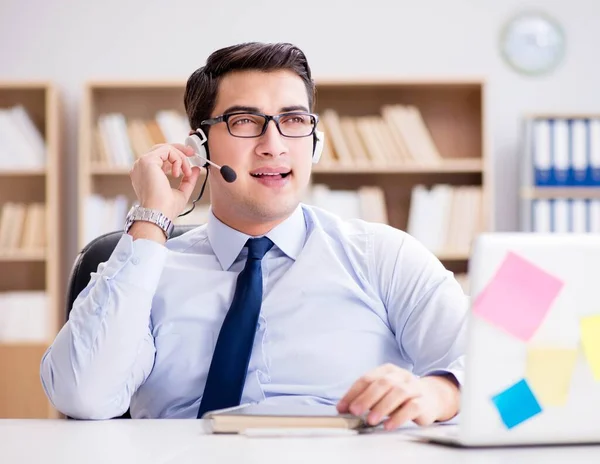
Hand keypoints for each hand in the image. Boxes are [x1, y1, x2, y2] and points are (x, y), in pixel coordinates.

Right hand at [129, 143, 202, 219]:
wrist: (158, 214)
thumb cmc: (165, 209)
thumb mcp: (181, 192)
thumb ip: (188, 180)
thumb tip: (195, 169)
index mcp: (146, 174)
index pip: (160, 157)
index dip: (176, 155)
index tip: (190, 157)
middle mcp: (141, 167)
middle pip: (162, 149)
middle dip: (180, 150)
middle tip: (193, 154)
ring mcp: (142, 163)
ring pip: (166, 148)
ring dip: (181, 158)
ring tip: (186, 172)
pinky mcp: (147, 161)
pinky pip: (167, 150)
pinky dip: (178, 159)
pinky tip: (179, 173)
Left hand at [336, 364, 458, 429]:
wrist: (432, 397)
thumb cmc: (401, 395)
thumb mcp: (384, 392)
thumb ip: (366, 397)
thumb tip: (344, 408)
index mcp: (387, 370)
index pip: (367, 379)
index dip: (353, 393)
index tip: (342, 407)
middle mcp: (401, 375)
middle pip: (382, 383)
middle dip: (366, 398)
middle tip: (355, 411)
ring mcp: (414, 387)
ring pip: (397, 393)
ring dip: (382, 407)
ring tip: (370, 420)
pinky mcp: (424, 402)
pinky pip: (412, 407)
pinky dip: (399, 417)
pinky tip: (389, 425)